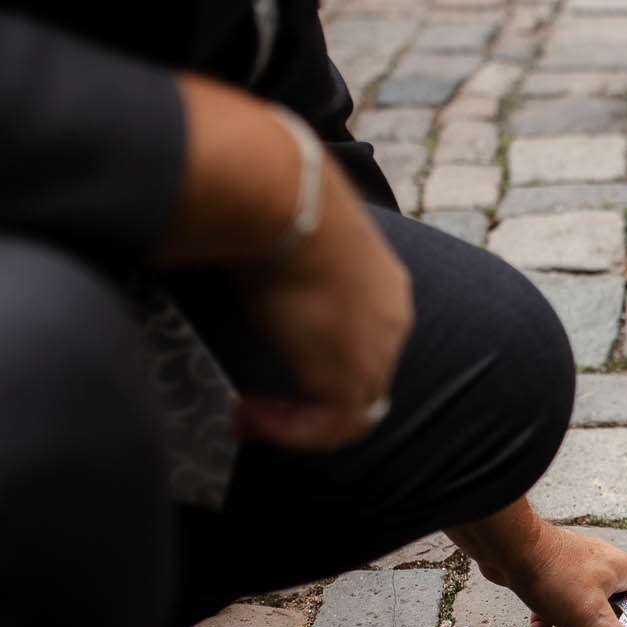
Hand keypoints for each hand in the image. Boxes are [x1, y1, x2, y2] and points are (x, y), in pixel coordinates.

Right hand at [157, 75, 411, 450]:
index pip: (363, 339)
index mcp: (381, 284)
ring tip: (246, 415)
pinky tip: (246, 412)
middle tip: (256, 403)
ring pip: (351, 413)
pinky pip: (330, 429)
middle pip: (363, 380)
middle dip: (309, 398)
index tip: (272, 355)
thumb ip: (280, 256)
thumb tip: (236, 240)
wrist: (281, 195)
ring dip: (295, 422)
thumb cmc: (270, 196)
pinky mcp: (353, 375)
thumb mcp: (288, 233)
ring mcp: (378, 350)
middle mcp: (390, 319)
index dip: (317, 361)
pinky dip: (289, 432)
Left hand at [514, 530, 626, 626]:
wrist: (508, 549)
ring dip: (577, 623)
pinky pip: (556, 598)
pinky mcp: (550, 570)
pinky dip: (549, 618)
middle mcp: (601, 562)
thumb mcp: (595, 621)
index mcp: (621, 568)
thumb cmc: (554, 575)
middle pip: (618, 596)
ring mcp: (574, 565)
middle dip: (610, 622)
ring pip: (585, 600)